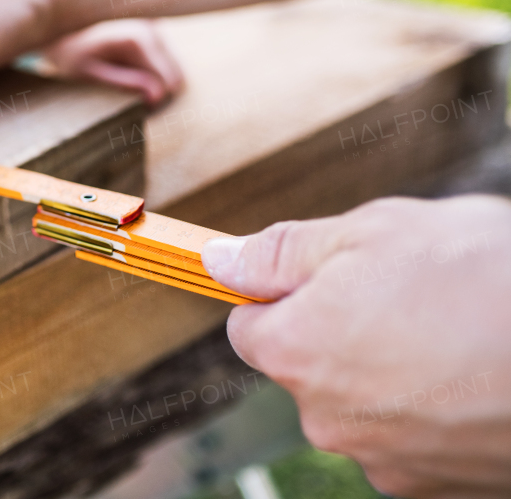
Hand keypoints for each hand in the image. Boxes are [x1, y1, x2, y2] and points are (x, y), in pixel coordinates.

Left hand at [37, 20, 183, 105]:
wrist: (58, 31)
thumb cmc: (70, 55)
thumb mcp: (90, 73)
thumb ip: (124, 83)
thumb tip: (158, 96)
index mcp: (138, 37)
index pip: (170, 79)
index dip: (158, 101)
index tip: (142, 111)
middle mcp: (151, 27)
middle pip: (175, 75)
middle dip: (158, 93)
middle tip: (134, 105)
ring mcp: (154, 26)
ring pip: (171, 69)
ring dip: (155, 83)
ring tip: (125, 88)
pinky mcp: (152, 29)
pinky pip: (163, 60)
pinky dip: (151, 71)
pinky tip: (128, 72)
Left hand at [201, 196, 510, 496]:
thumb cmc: (484, 278)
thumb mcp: (373, 231)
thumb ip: (284, 252)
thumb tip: (220, 263)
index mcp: (296, 352)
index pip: (249, 328)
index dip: (284, 296)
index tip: (325, 278)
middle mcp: (328, 421)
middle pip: (309, 371)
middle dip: (344, 334)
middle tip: (413, 296)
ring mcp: (388, 464)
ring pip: (367, 408)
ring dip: (396, 375)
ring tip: (460, 335)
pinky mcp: (442, 491)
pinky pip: (418, 442)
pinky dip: (440, 414)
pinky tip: (481, 379)